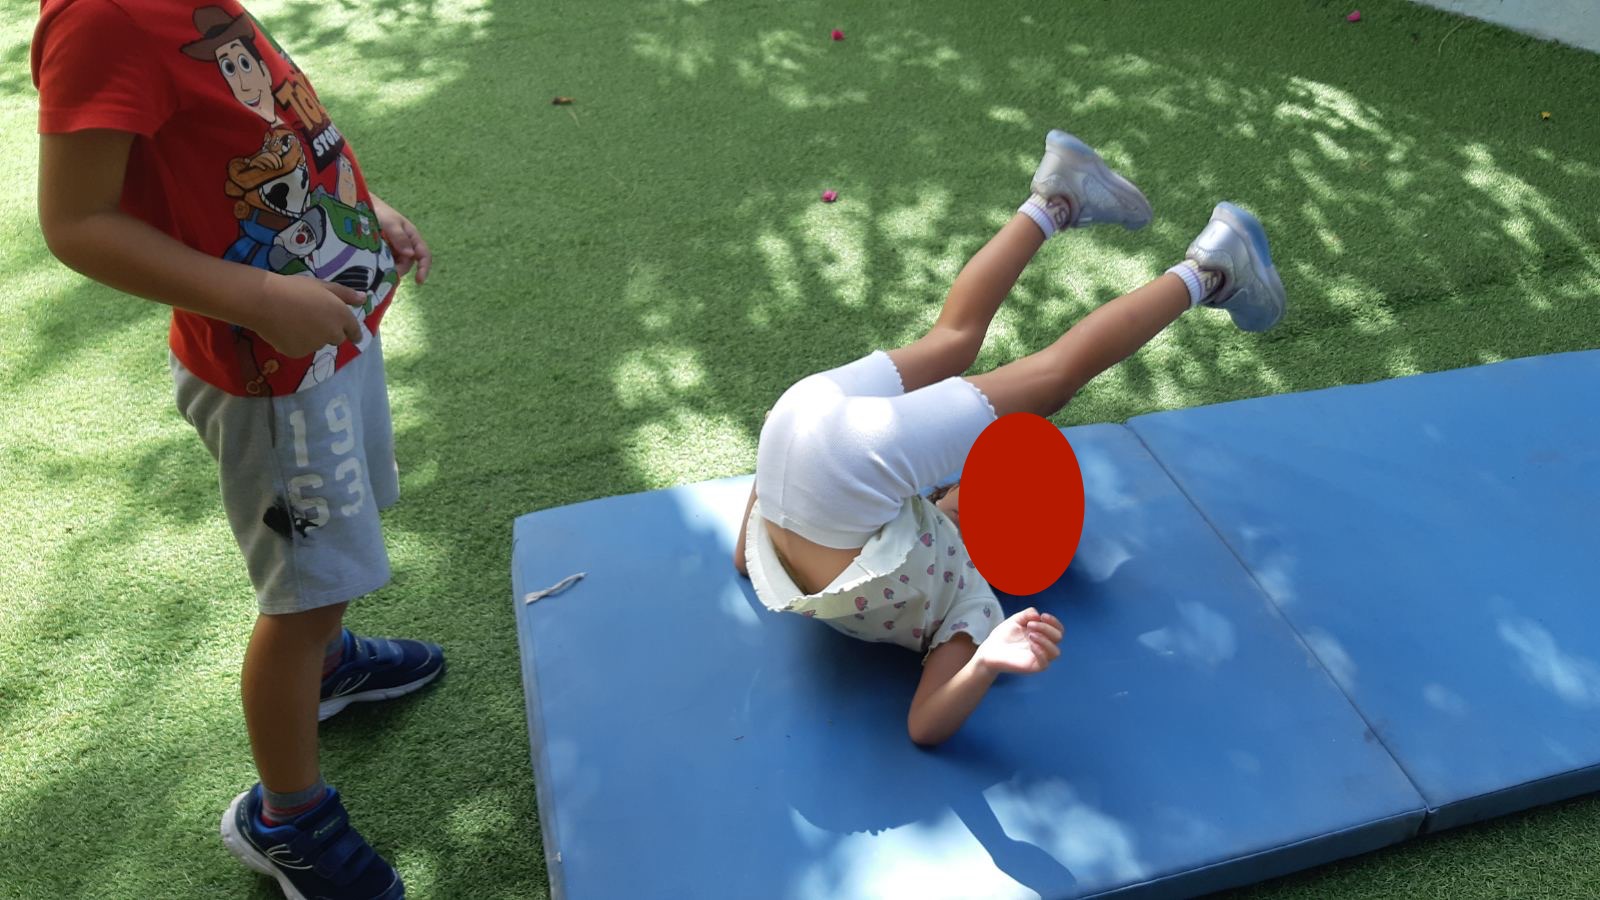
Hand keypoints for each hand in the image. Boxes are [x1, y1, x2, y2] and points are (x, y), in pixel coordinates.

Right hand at [249, 273, 365, 357]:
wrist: (265, 301)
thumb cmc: (295, 289)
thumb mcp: (322, 285)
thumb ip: (345, 294)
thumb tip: (364, 299)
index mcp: (341, 316)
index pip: (354, 330)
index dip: (354, 333)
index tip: (354, 336)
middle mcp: (332, 333)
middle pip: (337, 338)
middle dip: (330, 332)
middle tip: (314, 319)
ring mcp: (315, 345)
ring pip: (318, 343)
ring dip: (313, 336)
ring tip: (295, 321)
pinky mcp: (298, 353)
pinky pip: (301, 349)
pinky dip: (296, 342)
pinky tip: (284, 329)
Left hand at [371, 194, 430, 284]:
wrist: (361, 205)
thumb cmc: (379, 211)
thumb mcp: (390, 223)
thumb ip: (400, 238)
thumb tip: (411, 255)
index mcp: (412, 237)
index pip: (424, 255)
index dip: (424, 269)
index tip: (418, 281)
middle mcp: (405, 244)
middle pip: (408, 263)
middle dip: (400, 270)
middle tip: (387, 274)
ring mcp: (394, 248)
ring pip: (397, 264)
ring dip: (390, 268)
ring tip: (378, 268)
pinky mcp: (383, 251)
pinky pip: (386, 262)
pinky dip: (382, 265)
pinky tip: (374, 265)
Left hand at [974, 608, 1062, 674]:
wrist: (990, 650)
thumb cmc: (1004, 635)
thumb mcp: (1015, 620)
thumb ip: (1027, 614)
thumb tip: (1038, 615)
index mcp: (1042, 634)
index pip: (1058, 629)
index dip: (1054, 622)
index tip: (1042, 616)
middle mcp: (1044, 645)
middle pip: (1058, 638)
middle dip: (1046, 628)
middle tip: (1030, 625)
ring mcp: (1040, 657)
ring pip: (1055, 652)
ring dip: (1045, 640)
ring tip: (1030, 635)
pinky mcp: (1034, 667)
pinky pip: (1045, 663)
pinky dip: (1041, 653)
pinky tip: (1031, 645)